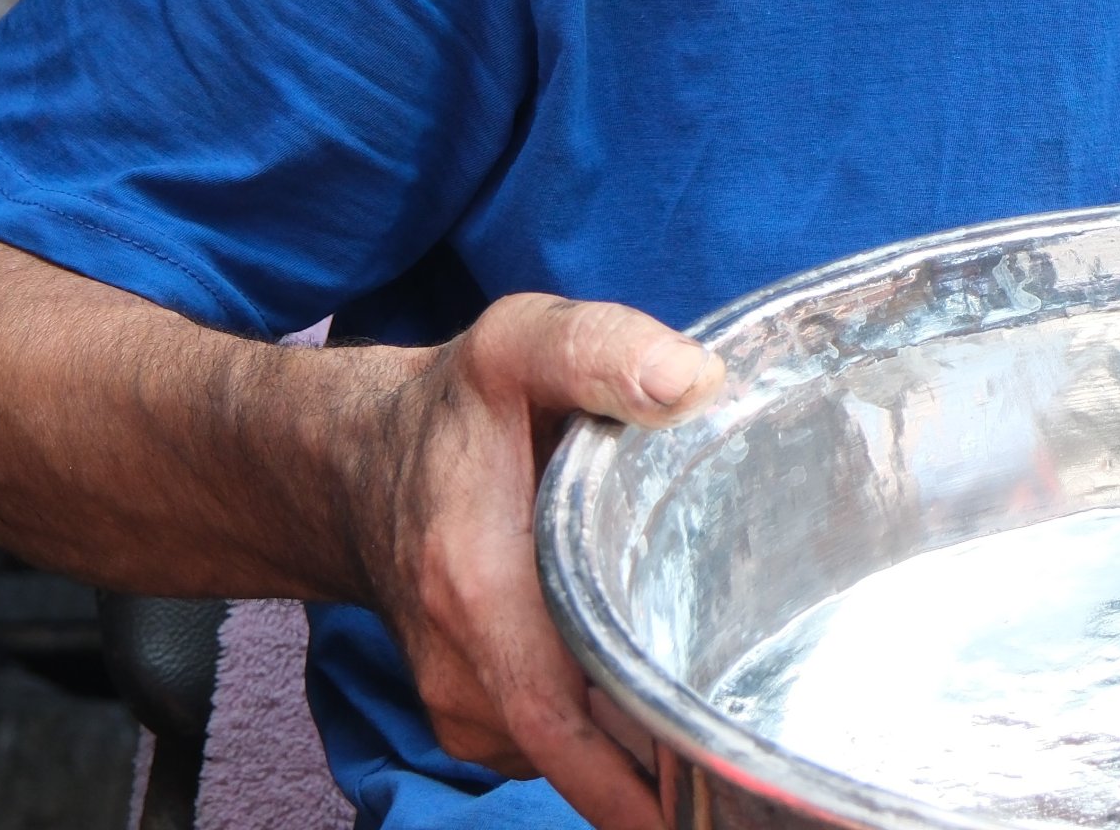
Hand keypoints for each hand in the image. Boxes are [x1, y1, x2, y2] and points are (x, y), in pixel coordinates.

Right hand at [342, 294, 725, 829]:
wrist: (354, 464)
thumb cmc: (451, 412)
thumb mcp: (519, 348)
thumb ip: (601, 350)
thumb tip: (692, 382)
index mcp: (477, 594)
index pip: (568, 726)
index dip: (647, 771)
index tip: (729, 771)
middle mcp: (464, 673)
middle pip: (591, 759)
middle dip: (677, 770)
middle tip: (765, 752)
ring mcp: (465, 706)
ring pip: (582, 759)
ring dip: (654, 750)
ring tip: (735, 714)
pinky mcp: (478, 716)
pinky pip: (565, 747)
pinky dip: (621, 735)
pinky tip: (669, 687)